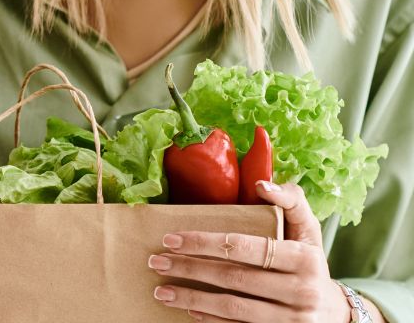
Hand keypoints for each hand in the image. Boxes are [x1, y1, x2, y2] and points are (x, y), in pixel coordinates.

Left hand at [148, 181, 351, 321]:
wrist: (336, 313)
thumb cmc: (311, 263)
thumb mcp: (309, 230)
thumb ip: (291, 200)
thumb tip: (261, 184)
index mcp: (303, 259)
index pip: (244, 247)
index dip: (204, 243)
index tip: (171, 239)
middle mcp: (300, 290)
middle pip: (233, 278)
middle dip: (189, 269)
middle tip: (156, 262)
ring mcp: (291, 319)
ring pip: (232, 308)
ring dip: (192, 299)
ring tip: (161, 291)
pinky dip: (212, 320)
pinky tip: (189, 310)